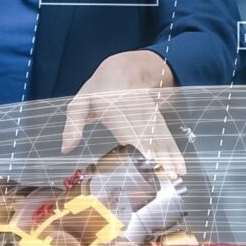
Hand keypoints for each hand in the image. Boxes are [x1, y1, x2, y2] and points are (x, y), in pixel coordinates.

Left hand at [61, 50, 183, 177]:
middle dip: (160, 158)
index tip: (148, 162)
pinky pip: (166, 135)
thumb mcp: (80, 103)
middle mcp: (135, 112)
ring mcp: (148, 115)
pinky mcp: (156, 118)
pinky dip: (174, 150)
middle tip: (169, 177)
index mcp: (114, 110)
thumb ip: (72, 126)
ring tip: (178, 174)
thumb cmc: (99, 90)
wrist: (123, 67)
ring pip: (161, 137)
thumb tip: (66, 148)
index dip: (139, 146)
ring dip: (171, 156)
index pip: (128, 131)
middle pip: (149, 137)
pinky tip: (179, 164)